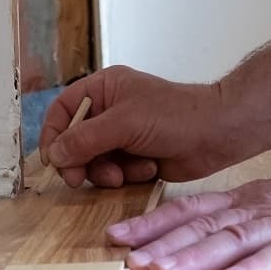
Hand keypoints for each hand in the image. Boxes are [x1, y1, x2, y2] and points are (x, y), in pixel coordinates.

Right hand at [39, 66, 245, 187]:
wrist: (217, 134)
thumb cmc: (174, 117)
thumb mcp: (123, 123)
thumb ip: (84, 139)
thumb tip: (54, 155)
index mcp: (103, 89)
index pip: (63, 111)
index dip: (53, 136)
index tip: (53, 160)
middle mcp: (109, 111)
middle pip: (74, 142)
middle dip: (80, 162)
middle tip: (80, 179)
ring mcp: (122, 136)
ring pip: (93, 162)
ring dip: (106, 172)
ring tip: (125, 173)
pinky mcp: (135, 158)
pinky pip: (115, 173)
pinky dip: (128, 175)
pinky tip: (148, 168)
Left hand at [106, 157, 270, 269]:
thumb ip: (235, 221)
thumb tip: (183, 240)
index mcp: (247, 202)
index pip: (191, 210)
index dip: (152, 224)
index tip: (114, 238)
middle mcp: (261, 209)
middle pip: (203, 227)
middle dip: (162, 245)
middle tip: (125, 263)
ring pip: (235, 240)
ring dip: (196, 257)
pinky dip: (262, 267)